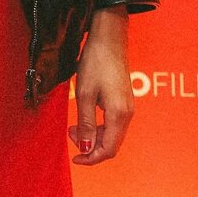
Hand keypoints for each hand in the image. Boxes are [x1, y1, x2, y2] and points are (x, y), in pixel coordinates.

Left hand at [68, 5, 133, 165]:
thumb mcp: (84, 94)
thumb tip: (86, 148)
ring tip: (74, 125)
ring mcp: (127, 106)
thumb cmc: (95, 63)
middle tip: (70, 134)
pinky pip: (112, 122)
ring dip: (93, 135)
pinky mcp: (123, 99)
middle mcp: (127, 114)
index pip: (108, 150)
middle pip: (111, 144)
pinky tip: (85, 114)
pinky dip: (98, 125)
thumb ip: (86, 123)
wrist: (109, 38)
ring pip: (112, 133)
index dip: (90, 158)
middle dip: (90, 145)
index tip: (74, 158)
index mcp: (119, 115)